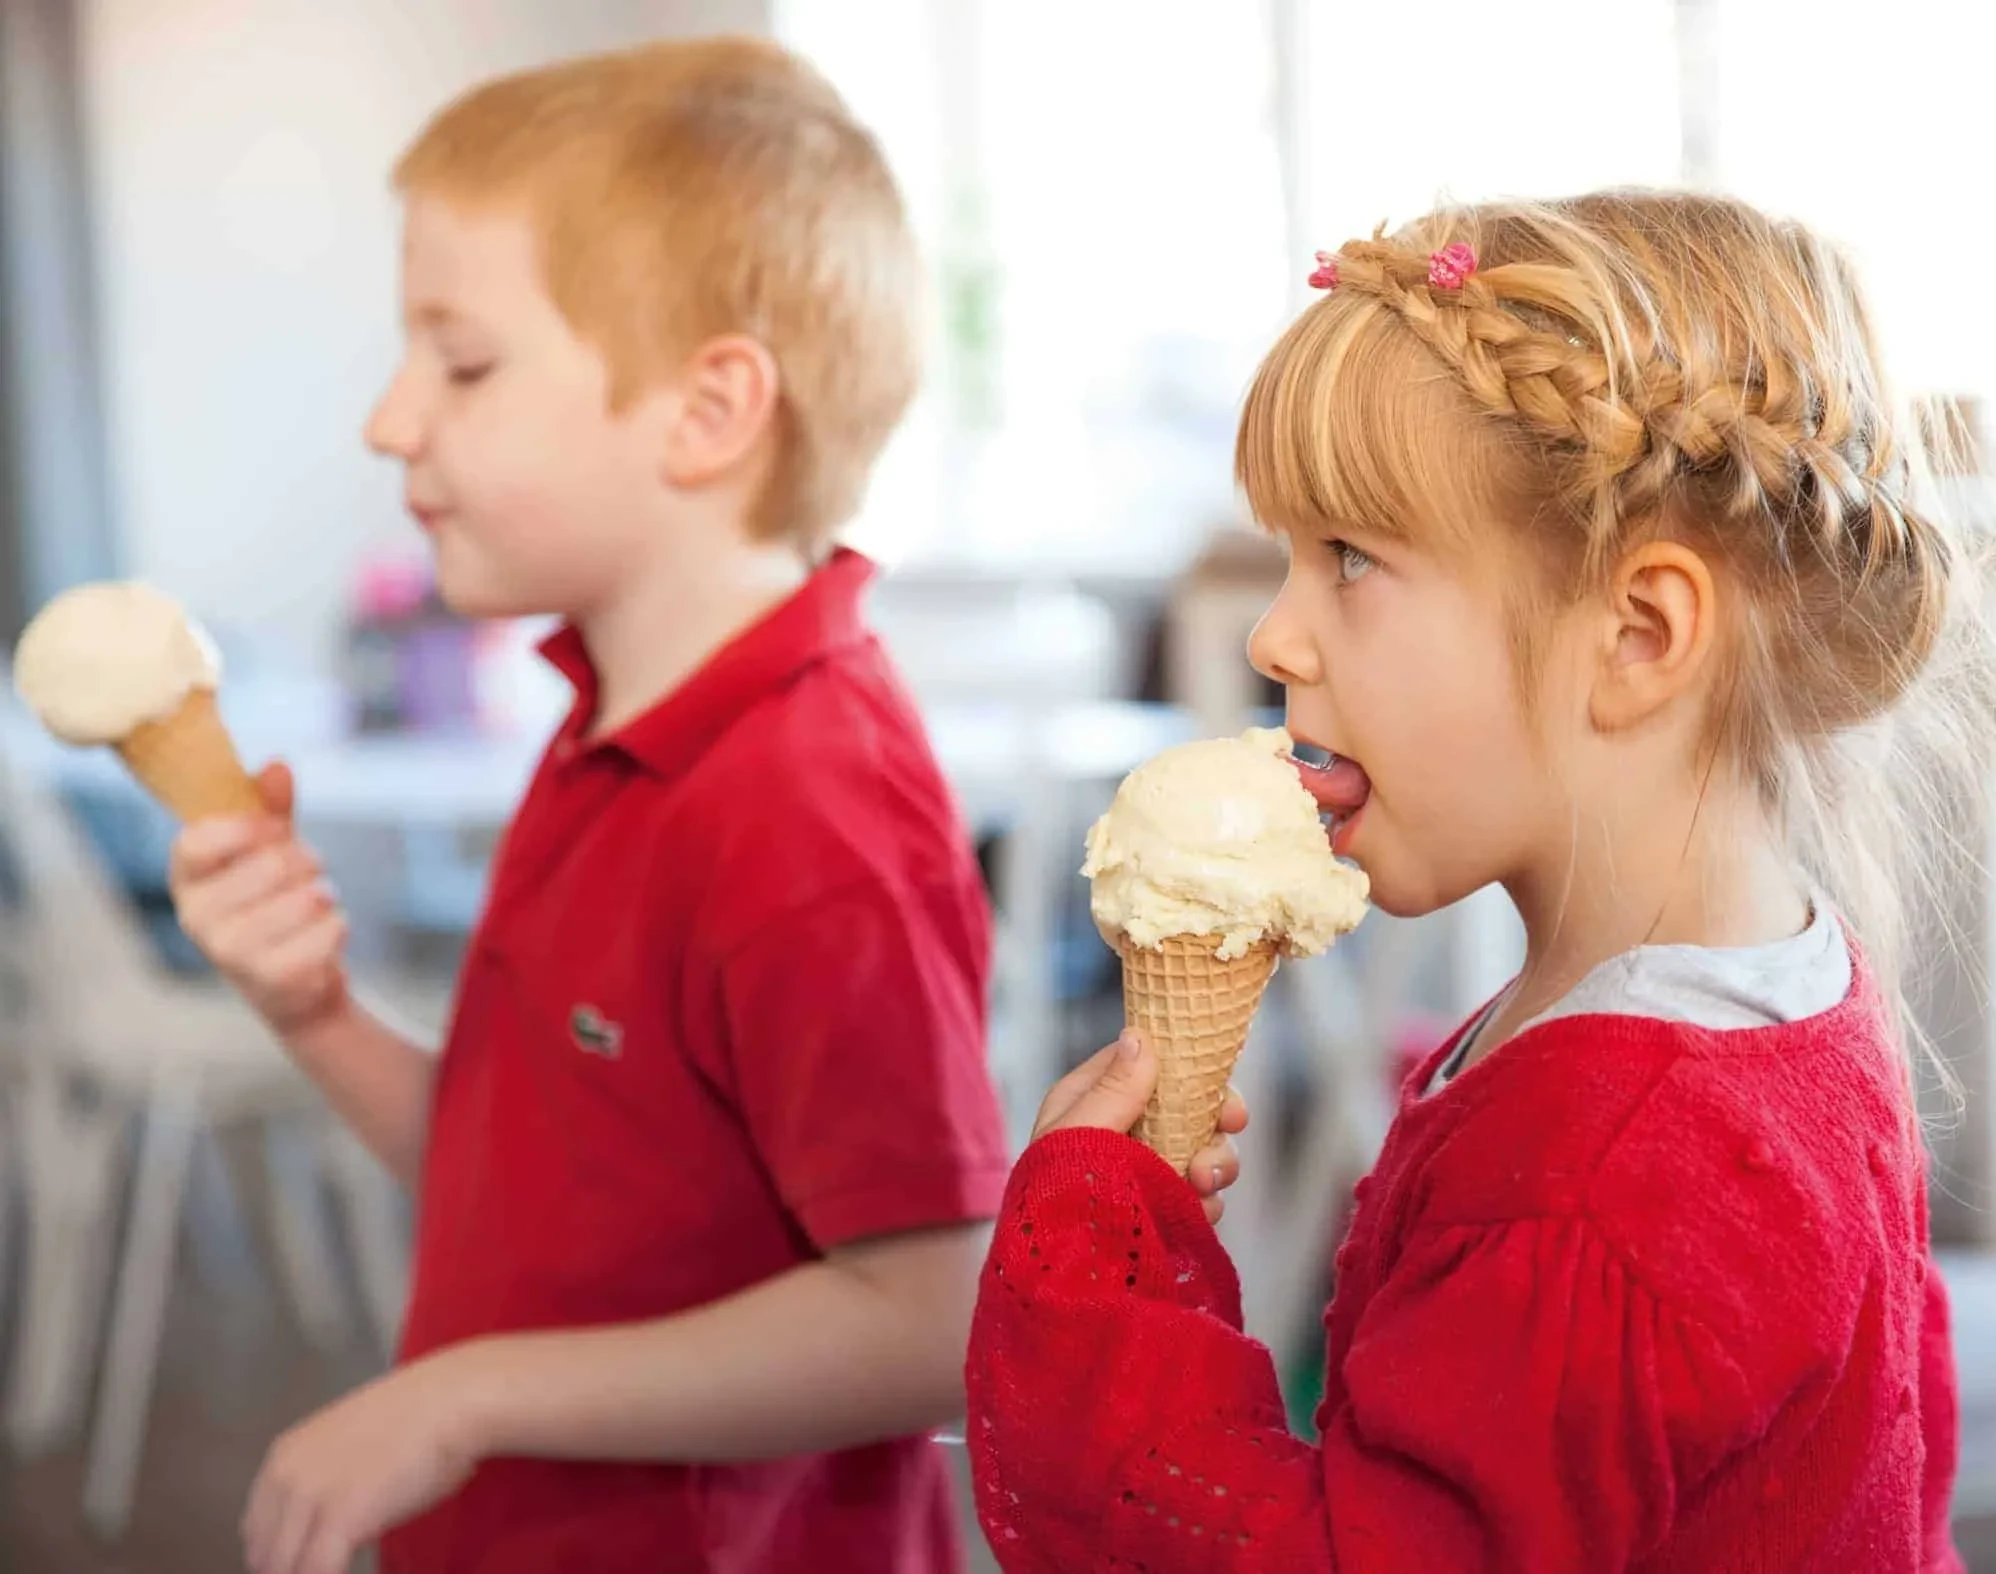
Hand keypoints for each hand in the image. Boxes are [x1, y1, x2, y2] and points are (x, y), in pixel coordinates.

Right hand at [167, 762, 348, 1035]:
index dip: (247, 828)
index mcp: (187, 879)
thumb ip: (271, 808)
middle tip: (307, 875)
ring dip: (325, 896)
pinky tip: (321, 938)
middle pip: (270, 864)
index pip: (197, 842)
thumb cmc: (275, 903)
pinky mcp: (269, 980)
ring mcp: (229, 953)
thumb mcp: (270, 850)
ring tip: (312, 908)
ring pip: (307, 898)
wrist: (295, 983)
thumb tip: (277, 764)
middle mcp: (196, 918)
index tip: (279, 827)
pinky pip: (329, 930)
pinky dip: (338, 926)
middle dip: (307, 860)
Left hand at [242, 1349, 485, 1573]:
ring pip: (285, 1569)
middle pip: (264, 1557)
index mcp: (282, 1458)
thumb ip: (322, 1487)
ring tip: (347, 1562)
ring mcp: (310, 1497)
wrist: (451, 1402)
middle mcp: (284, 1477)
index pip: (256, 1532)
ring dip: (314, 1571)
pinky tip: (356, 1567)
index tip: (313, 1563)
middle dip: (297, 1569)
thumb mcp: (347, 1449)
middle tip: (334, 1562)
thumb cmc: (417, 1423)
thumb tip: (320, 1534)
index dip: (283, 1557)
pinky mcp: (339, 1519)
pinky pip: (317, 1572)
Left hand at [1031, 1032, 1250, 1224]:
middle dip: (1212, 1122)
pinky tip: (1199, 1214)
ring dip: (1215, 1164)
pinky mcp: (1160, 1209)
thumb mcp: (1076, 1136)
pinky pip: (1200, 1194)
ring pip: (1201, 1149)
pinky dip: (1207, 1201)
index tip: (1219, 1084)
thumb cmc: (1051, 1201)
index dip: (1187, 1066)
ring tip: (1202, 1186)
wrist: (1056, 1278)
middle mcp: (1120, 1133)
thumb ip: (1111, 1090)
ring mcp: (1143, 1172)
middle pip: (1186, 1106)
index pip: (1144, 1063)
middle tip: (1229, 1130)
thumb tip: (1140, 1036)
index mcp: (1090, 1102)